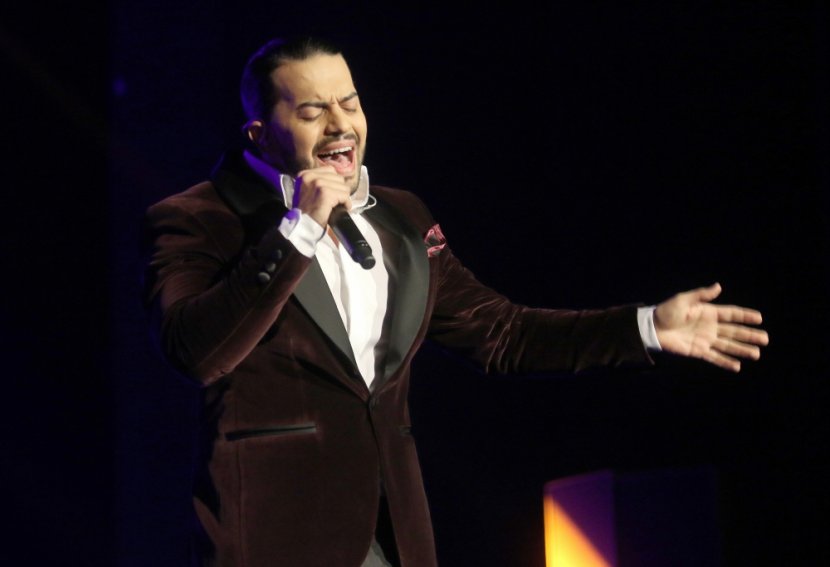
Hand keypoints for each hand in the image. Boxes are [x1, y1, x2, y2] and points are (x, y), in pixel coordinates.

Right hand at [293, 166, 351, 227]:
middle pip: (339, 177)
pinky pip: (344, 195)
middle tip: (335, 202)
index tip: (332, 194)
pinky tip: (339, 210)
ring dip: (343, 198)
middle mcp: (310, 176)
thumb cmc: (307, 212)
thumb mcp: (308, 191)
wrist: (303, 227)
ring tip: (335, 206)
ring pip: (344, 186)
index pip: (330, 170)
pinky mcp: (325, 193)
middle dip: (340, 190)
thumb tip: (337, 179)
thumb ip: (319, 182)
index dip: (335, 183)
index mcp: (305, 174)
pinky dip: (346, 204)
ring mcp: (318, 183)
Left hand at [654, 283, 768, 371]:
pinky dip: (725, 362)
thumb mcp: (683, 300)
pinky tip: (737, 366)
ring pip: (728, 345)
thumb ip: (701, 295)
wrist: (652, 328)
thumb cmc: (666, 312)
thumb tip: (718, 286)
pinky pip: (714, 357)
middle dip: (749, 335)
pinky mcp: (698, 351)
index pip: (731, 314)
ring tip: (756, 354)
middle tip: (765, 339)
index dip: (745, 316)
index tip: (759, 318)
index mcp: (709, 312)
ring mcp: (706, 340)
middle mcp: (710, 327)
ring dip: (742, 350)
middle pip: (734, 331)